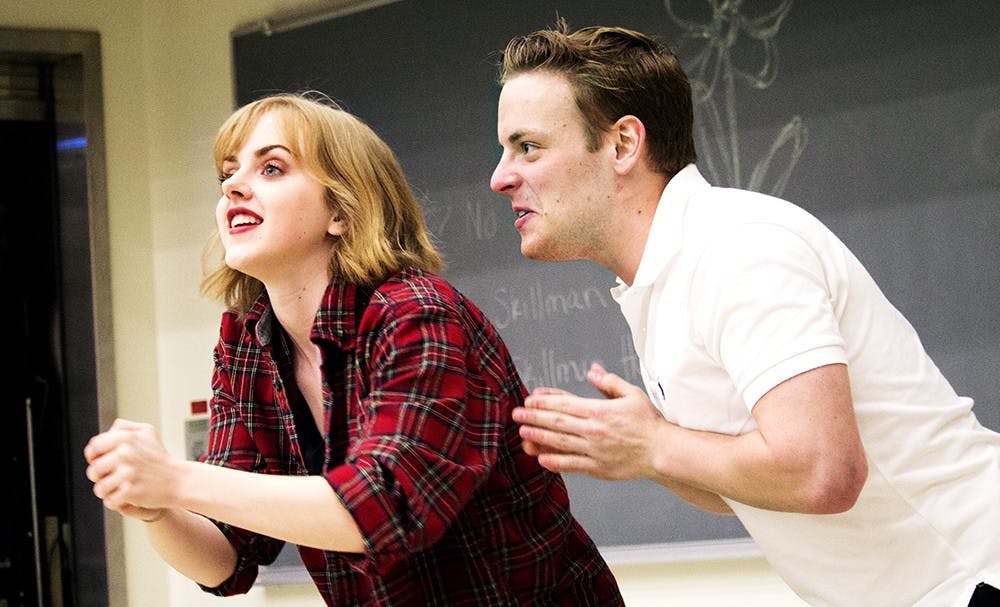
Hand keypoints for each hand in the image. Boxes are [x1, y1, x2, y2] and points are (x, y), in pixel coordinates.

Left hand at [84, 418, 176, 520]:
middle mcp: (126, 453)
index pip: (93, 447)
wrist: (179, 480)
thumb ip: (124, 427)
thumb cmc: (160, 458)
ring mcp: (128, 473)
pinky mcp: (130, 491)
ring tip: (119, 488)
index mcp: (127, 437)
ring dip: (107, 491)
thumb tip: (103, 433)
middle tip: (113, 478)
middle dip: (100, 477)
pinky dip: (116, 501)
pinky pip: (109, 500)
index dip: (94, 457)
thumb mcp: (147, 432)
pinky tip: (127, 497)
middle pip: (94, 470)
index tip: (103, 462)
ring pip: (99, 488)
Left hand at [512, 363, 667, 480]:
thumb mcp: (631, 394)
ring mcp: (595, 451)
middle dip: (534, 418)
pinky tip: (542, 459)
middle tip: (516, 415)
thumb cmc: (649, 423)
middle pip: (557, 423)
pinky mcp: (599, 468)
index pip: (565, 404)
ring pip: (561, 443)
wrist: (663, 451)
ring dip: (539, 438)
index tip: (529, 400)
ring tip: (522, 434)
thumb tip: (592, 371)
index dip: (544, 402)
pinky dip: (556, 462)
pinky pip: (573, 465)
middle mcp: (594, 430)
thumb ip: (609, 383)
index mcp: (600, 411)